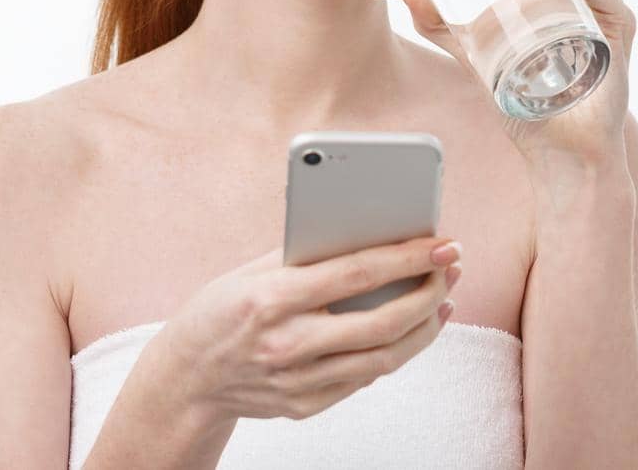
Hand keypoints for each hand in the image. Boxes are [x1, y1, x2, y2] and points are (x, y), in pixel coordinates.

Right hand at [139, 234, 463, 424]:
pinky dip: (394, 351)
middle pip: (382, 322)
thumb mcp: (251, 270)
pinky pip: (363, 379)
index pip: (358, 274)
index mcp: (272, 298)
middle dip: (428, 292)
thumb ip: (305, 254)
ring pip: (383, 358)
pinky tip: (409, 329)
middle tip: (451, 268)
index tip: (442, 243)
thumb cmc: (219, 311)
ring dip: (423, 327)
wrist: (186, 377)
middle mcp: (288, 344)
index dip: (408, 257)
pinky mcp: (305, 406)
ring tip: (441, 299)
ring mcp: (298, 381)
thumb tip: (370, 233)